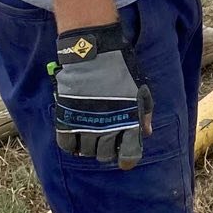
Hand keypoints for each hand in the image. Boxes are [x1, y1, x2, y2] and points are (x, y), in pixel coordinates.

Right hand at [52, 24, 152, 168]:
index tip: (125, 158)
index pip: (129, 154)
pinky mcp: (67, 119)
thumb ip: (144, 113)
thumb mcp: (140, 89)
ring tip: (91, 135)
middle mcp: (107, 127)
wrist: (93, 53)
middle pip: (105, 155)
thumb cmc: (121, 68)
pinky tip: (76, 137)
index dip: (127, 159)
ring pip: (86, 151)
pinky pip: (66, 145)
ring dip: (89, 147)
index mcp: (128, 121)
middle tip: (106, 140)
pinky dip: (71, 144)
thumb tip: (146, 132)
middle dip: (107, 151)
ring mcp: (86, 124)